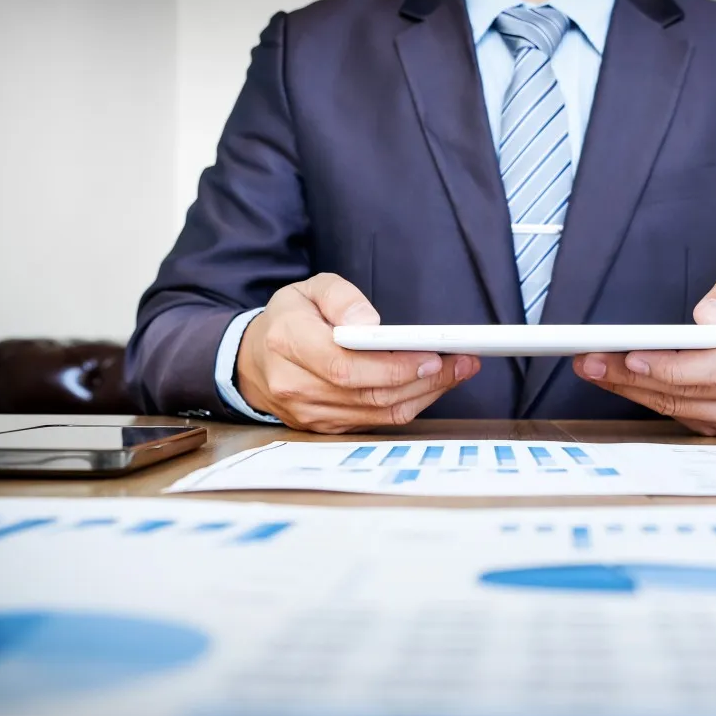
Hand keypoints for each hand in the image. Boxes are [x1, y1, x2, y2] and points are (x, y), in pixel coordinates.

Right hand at [235, 274, 479, 432]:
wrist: (254, 360)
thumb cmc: (290, 318)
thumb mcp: (310, 288)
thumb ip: (342, 297)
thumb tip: (369, 323)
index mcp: (288, 342)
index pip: (345, 366)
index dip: (393, 366)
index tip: (432, 355)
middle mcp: (294, 385)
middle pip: (369, 393)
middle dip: (423, 379)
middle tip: (462, 362)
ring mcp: (309, 413)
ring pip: (378, 412)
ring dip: (425, 393)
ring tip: (458, 371)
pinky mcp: (325, 427)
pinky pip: (376, 422)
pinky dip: (409, 404)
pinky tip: (432, 385)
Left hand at [573, 269, 715, 436]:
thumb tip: (706, 317)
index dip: (673, 365)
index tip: (632, 355)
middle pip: (693, 389)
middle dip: (636, 377)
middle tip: (591, 361)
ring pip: (681, 407)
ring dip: (632, 390)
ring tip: (594, 369)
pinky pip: (681, 416)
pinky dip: (646, 399)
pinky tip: (619, 382)